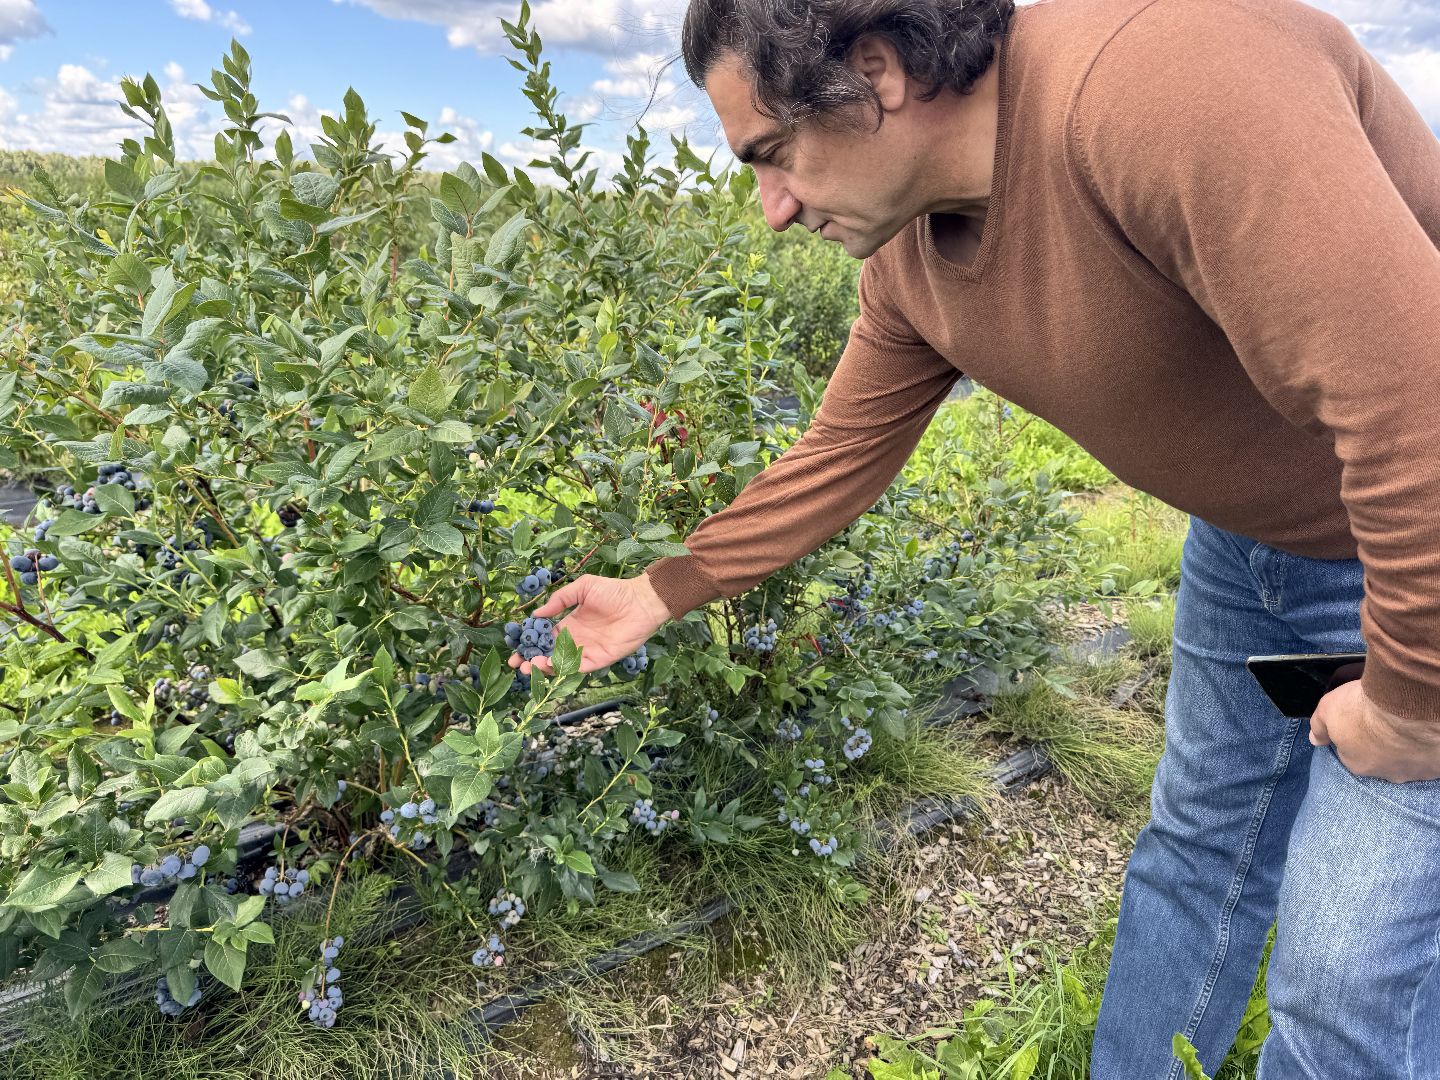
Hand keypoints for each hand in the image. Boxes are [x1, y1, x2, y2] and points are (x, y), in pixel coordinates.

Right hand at [508, 572, 670, 676]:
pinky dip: (565, 669)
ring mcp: (587, 650)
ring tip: (529, 667)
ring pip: (561, 664)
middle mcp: (575, 640)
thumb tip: (537, 613)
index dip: (529, 644)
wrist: (641, 601)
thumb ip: (560, 599)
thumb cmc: (614, 591)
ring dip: (544, 667)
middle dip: (531, 660)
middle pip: (549, 654)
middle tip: (516, 665)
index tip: (515, 649)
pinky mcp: (599, 659)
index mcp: (569, 624)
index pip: (544, 638)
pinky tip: (551, 666)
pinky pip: (579, 668)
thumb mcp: (583, 588)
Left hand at [1310, 681, 1439, 782]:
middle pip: (1381, 760)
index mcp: (1357, 764)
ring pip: (1408, 761)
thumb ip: (1319, 727)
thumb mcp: (1328, 710)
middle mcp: (1387, 774)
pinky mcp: (1436, 765)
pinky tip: (1425, 732)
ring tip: (1407, 724)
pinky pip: (1431, 759)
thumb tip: (1315, 739)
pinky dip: (1428, 747)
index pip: (1351, 753)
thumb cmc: (1365, 707)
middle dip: (1381, 743)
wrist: (1408, 705)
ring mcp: (1415, 771)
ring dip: (1407, 746)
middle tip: (1385, 720)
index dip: (1355, 734)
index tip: (1361, 719)